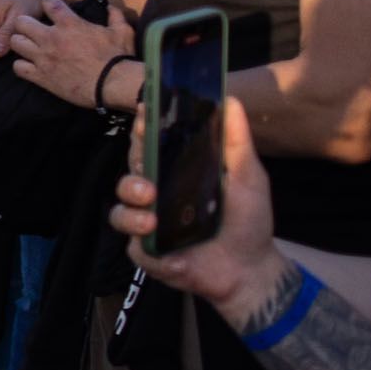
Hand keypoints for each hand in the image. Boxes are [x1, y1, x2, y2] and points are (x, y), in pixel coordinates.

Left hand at [0, 0, 126, 108]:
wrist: (113, 84)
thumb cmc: (119, 57)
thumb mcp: (122, 31)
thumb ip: (115, 16)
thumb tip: (111, 7)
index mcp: (69, 24)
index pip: (47, 3)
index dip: (48, 4)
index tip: (52, 10)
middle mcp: (51, 38)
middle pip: (21, 22)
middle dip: (26, 23)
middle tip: (34, 29)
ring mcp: (44, 57)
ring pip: (15, 43)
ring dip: (21, 43)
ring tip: (30, 47)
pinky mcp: (41, 76)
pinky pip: (18, 67)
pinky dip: (22, 66)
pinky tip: (31, 66)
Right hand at [108, 96, 282, 313]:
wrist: (250, 268)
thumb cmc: (249, 220)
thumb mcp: (248, 177)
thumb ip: (237, 141)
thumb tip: (230, 100)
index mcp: (177, 172)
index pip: (152, 144)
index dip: (145, 127)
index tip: (146, 111)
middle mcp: (157, 194)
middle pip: (130, 170)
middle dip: (133, 167)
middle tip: (148, 170)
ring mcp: (149, 223)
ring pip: (120, 208)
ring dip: (130, 206)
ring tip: (150, 213)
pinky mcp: (148, 253)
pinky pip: (133, 245)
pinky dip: (146, 243)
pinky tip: (165, 246)